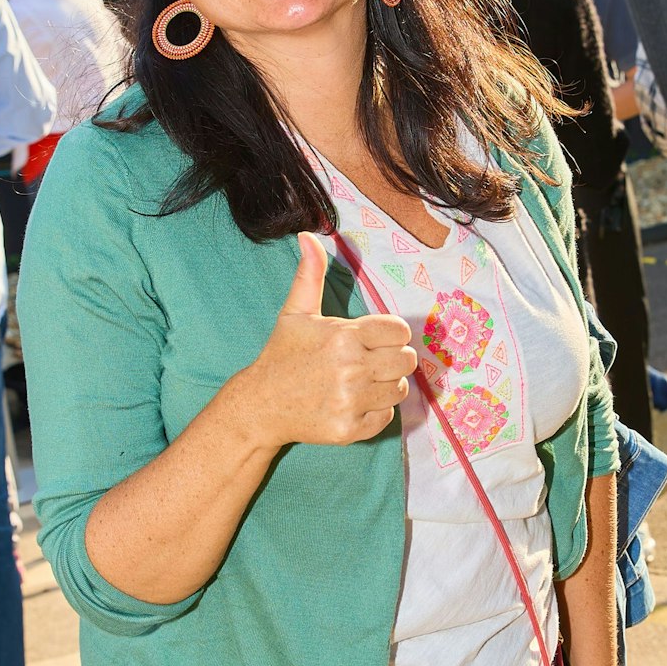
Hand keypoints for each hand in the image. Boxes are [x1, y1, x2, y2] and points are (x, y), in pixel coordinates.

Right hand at [247, 233, 417, 449]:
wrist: (260, 405)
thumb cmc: (282, 355)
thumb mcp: (295, 312)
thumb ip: (310, 275)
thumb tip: (308, 236)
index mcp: (343, 336)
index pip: (399, 331)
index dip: (392, 334)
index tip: (376, 339)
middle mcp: (351, 368)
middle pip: (407, 361)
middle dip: (394, 359)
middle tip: (372, 362)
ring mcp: (350, 401)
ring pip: (399, 390)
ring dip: (387, 385)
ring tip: (364, 382)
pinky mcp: (349, 429)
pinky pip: (386, 417)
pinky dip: (376, 411)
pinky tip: (356, 403)